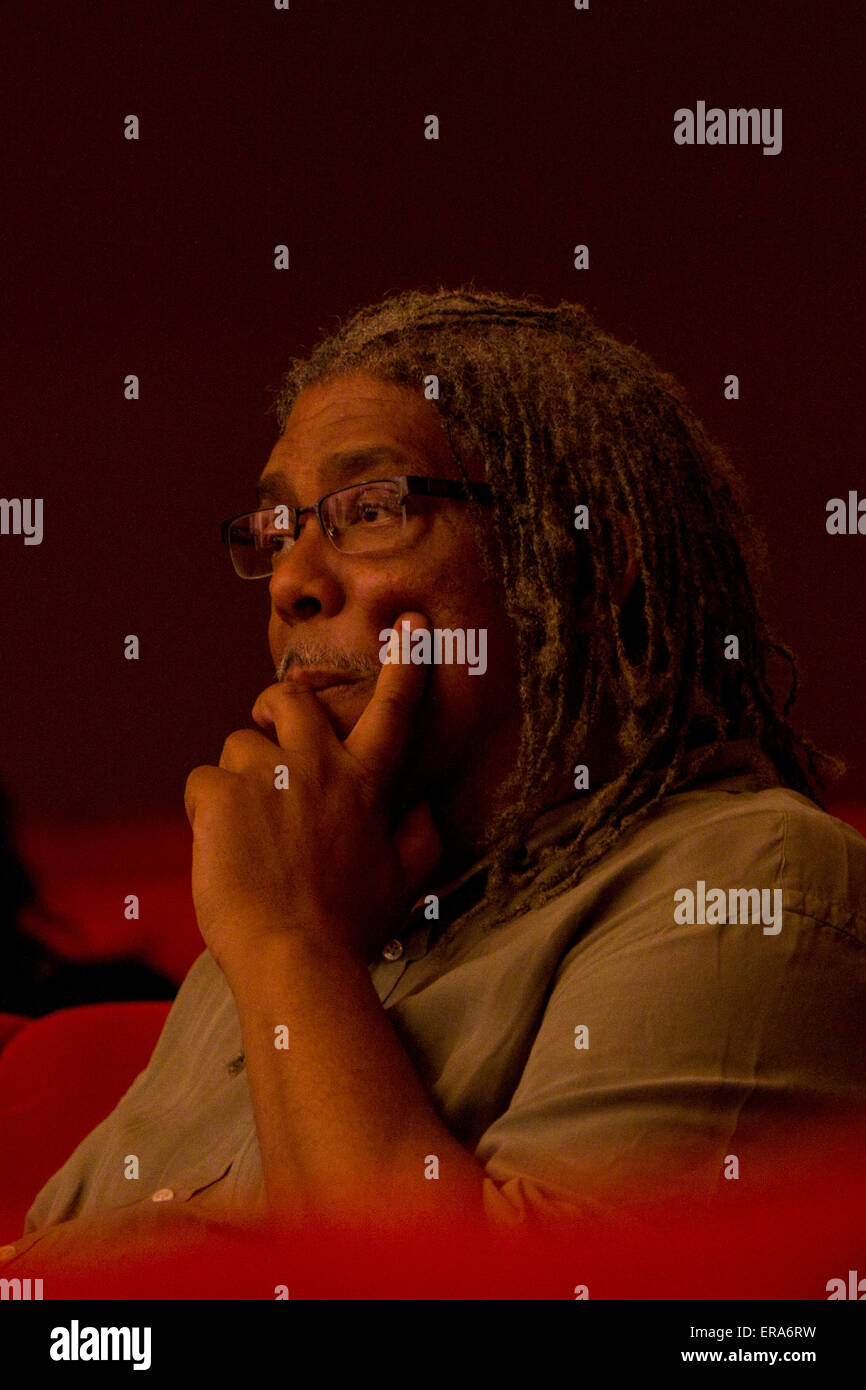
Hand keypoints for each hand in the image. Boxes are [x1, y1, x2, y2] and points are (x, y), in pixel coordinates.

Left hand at [183, 613, 444, 976]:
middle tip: (270, 725)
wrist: (294, 955)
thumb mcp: (404, 882)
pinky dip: (204, 810)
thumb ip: (422, 837)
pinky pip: (201, 782)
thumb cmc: (350, 926)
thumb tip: (428, 808)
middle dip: (277, 703)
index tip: (409, 624)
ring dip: (238, 778)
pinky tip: (220, 847)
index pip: (392, 712)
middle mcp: (319, 768)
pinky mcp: (220, 795)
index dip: (403, 664)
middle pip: (292, 700)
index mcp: (365, 785)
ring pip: (238, 747)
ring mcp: (267, 777)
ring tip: (245, 830)